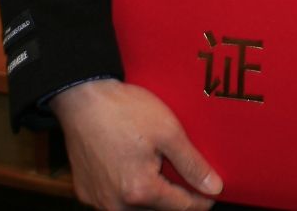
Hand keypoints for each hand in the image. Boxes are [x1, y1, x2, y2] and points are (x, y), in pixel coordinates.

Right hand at [50, 81, 219, 210]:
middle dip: (173, 197)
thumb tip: (214, 187)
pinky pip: (114, 200)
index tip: (212, 191)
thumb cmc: (123, 110)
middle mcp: (116, 204)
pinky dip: (127, 190)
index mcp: (139, 191)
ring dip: (149, 195)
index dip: (202, 200)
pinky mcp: (85, 192)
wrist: (81, 97)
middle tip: (182, 174)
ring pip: (135, 209)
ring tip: (157, 169)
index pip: (182, 207)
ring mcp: (98, 200)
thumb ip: (192, 163)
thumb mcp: (168, 131)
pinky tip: (131, 167)